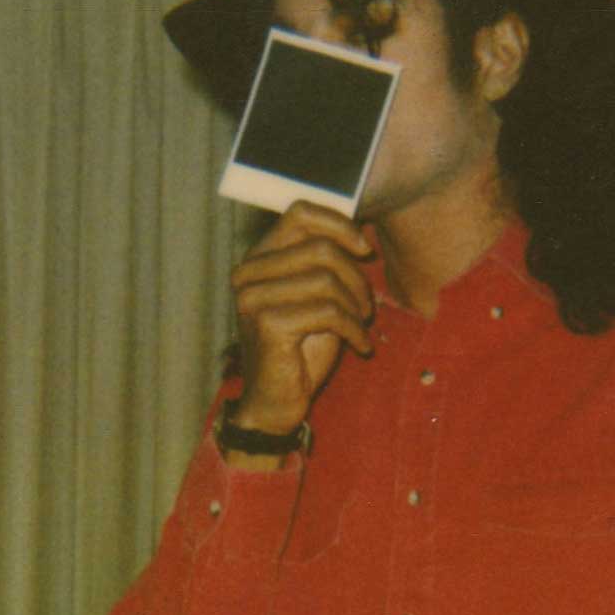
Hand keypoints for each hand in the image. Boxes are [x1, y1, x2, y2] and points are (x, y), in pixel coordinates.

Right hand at [225, 203, 378, 435]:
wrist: (276, 401)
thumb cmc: (301, 347)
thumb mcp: (315, 294)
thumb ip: (323, 261)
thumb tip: (357, 232)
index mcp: (258, 259)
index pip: (299, 213)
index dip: (339, 224)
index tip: (363, 250)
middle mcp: (248, 274)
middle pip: (320, 248)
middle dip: (355, 277)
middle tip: (365, 305)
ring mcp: (253, 298)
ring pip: (327, 280)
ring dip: (357, 305)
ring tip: (361, 325)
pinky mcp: (267, 324)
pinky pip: (329, 312)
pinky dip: (354, 330)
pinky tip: (360, 345)